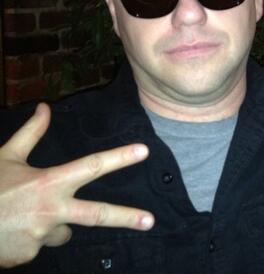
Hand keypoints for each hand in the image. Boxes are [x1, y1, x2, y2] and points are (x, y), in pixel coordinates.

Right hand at [0, 103, 154, 267]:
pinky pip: (41, 244)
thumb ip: (31, 133)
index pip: (91, 166)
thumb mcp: (6, 157)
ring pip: (62, 230)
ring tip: (20, 216)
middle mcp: (50, 210)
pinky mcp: (30, 255)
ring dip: (50, 225)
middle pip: (97, 214)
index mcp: (48, 182)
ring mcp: (41, 236)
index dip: (119, 157)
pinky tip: (10, 231)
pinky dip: (31, 238)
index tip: (144, 151)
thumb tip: (45, 107)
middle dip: (126, 218)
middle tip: (150, 221)